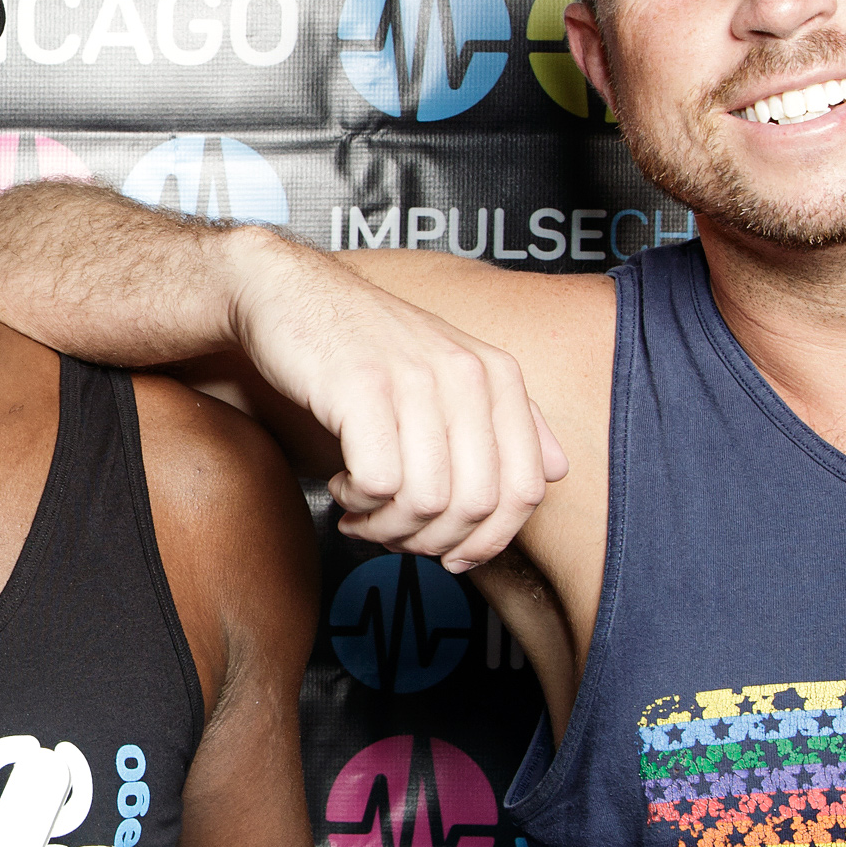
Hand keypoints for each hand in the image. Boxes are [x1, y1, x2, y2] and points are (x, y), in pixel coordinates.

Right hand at [227, 235, 565, 569]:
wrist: (287, 292)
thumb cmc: (361, 340)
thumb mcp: (446, 369)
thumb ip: (505, 418)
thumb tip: (558, 469)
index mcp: (497, 375)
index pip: (525, 488)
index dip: (489, 540)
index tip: (452, 554)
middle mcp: (465, 375)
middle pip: (476, 505)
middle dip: (430, 541)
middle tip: (394, 536)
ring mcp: (415, 379)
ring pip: (428, 501)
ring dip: (386, 528)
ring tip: (361, 514)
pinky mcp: (361, 388)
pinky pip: (379, 483)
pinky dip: (357, 502)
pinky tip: (342, 485)